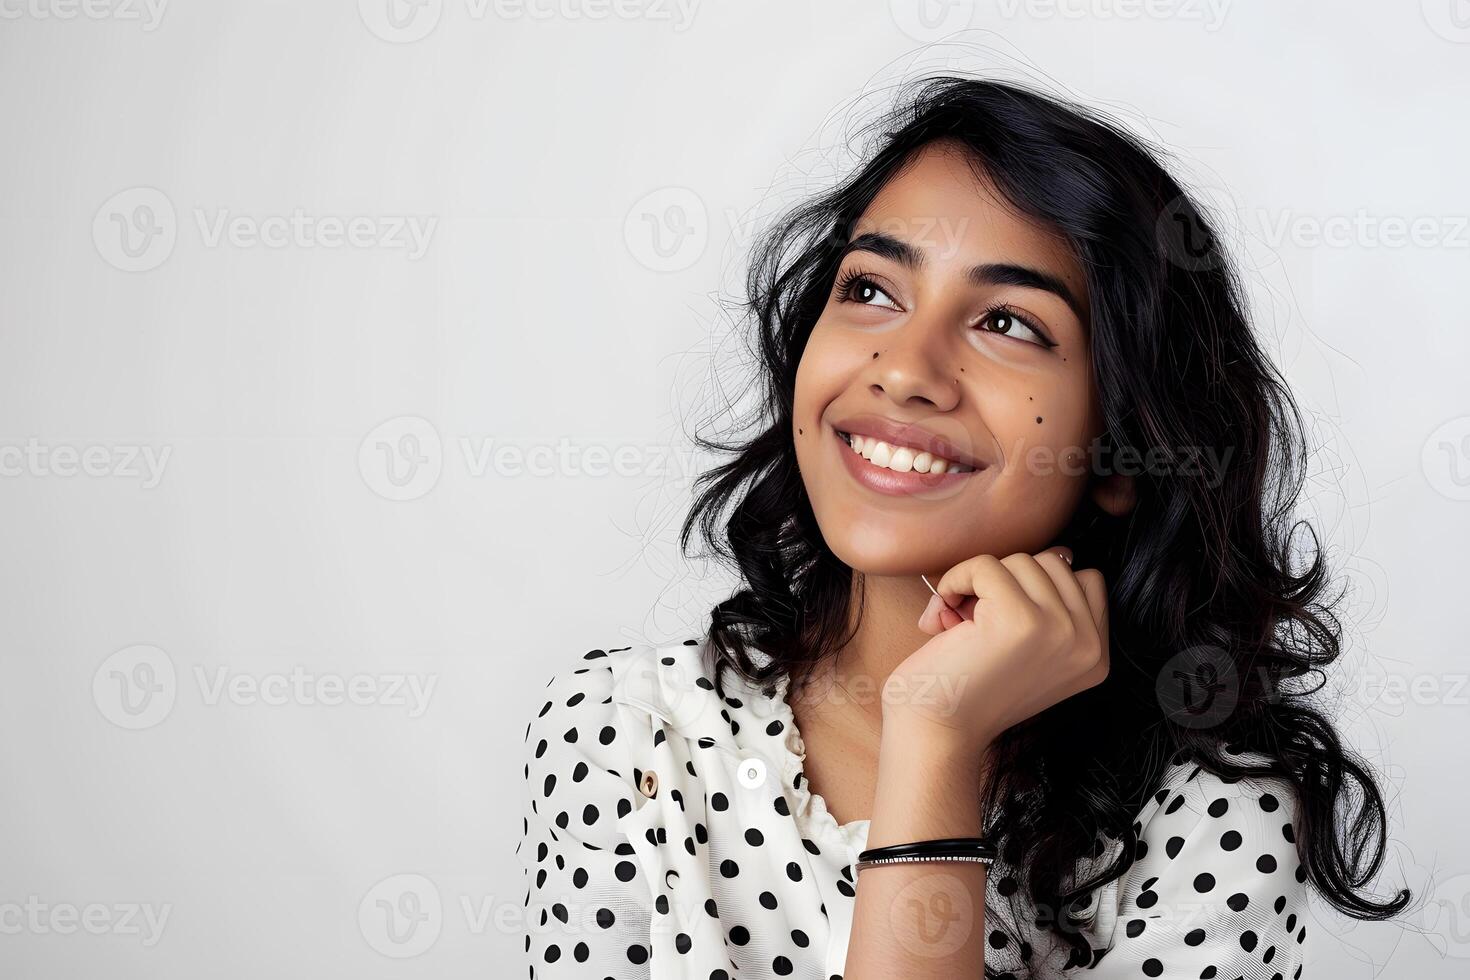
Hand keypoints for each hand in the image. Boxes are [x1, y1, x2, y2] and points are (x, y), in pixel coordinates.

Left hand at [882, 546, 1109, 754]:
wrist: (935, 733)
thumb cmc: (970, 689)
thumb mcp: (1032, 651)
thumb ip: (1054, 609)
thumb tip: (1064, 552)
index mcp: (1096, 656)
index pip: (1087, 580)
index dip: (1037, 587)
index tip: (1003, 621)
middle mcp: (1087, 645)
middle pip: (1054, 563)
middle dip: (1009, 582)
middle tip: (977, 621)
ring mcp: (1058, 630)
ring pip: (1020, 560)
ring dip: (980, 582)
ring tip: (960, 623)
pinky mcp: (1019, 619)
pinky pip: (986, 565)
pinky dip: (956, 579)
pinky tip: (942, 616)